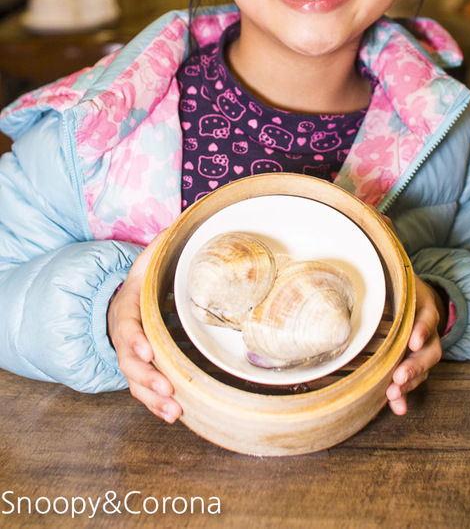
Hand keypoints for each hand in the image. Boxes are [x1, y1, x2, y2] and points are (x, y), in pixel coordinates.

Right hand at [107, 232, 182, 423]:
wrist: (122, 305)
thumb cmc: (140, 284)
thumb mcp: (146, 262)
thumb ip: (161, 245)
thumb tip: (182, 220)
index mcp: (128, 308)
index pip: (127, 325)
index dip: (135, 339)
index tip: (147, 350)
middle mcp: (126, 337)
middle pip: (129, 361)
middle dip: (147, 376)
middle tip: (166, 387)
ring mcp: (130, 357)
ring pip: (136, 382)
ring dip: (153, 397)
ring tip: (173, 410)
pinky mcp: (140, 373)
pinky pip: (144, 392)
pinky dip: (156, 405)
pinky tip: (173, 415)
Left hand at [386, 275, 442, 415]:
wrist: (407, 292)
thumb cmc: (394, 286)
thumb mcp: (393, 279)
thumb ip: (379, 279)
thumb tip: (356, 265)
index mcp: (422, 305)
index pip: (426, 317)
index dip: (421, 329)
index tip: (413, 341)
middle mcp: (427, 329)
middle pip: (429, 350)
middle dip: (414, 366)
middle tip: (399, 376)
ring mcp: (424, 346)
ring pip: (424, 368)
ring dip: (410, 383)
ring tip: (395, 395)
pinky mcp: (414, 360)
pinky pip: (414, 378)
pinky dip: (406, 394)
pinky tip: (397, 407)